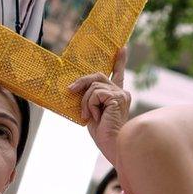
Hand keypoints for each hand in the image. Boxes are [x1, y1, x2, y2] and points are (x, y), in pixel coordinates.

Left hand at [69, 47, 131, 163]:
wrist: (112, 145)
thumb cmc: (103, 133)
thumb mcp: (92, 111)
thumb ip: (90, 98)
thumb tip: (75, 87)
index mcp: (117, 96)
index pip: (118, 74)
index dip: (120, 61)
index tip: (122, 48)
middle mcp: (121, 93)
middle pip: (97, 76)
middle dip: (82, 82)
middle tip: (70, 89)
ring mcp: (120, 94)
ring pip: (93, 86)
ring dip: (85, 102)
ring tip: (88, 116)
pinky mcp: (117, 97)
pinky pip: (95, 94)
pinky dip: (90, 105)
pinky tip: (96, 116)